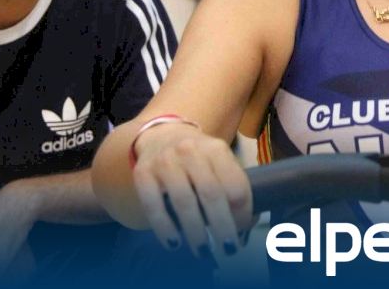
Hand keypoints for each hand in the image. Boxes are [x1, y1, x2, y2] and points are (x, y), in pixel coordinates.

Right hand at [131, 124, 251, 262]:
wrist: (160, 136)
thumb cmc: (197, 158)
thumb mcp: (218, 161)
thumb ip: (232, 185)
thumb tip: (246, 224)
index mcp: (217, 149)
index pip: (235, 185)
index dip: (242, 213)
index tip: (242, 230)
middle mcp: (191, 152)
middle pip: (212, 194)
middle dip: (222, 227)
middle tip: (228, 250)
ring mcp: (165, 161)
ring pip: (184, 202)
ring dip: (195, 232)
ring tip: (203, 252)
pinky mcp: (142, 173)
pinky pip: (154, 206)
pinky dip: (165, 228)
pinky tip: (174, 244)